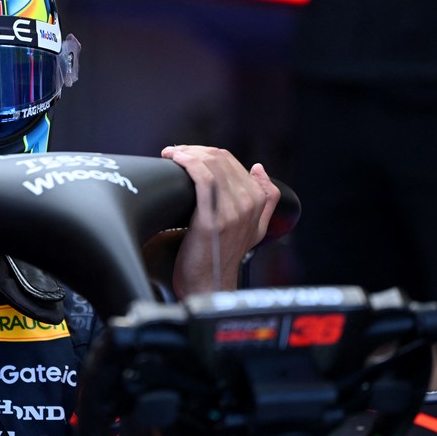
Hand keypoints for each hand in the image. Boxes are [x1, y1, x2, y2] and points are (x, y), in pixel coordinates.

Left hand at [161, 145, 279, 295]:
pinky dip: (188, 163)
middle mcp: (249, 204)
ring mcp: (232, 211)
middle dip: (194, 150)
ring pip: (211, 165)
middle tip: (175, 152)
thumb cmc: (222, 257)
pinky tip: (176, 160)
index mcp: (258, 202)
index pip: (231, 161)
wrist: (210, 285)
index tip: (187, 154)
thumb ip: (265, 199)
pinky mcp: (213, 219)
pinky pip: (203, 178)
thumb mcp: (255, 229)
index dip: (206, 152)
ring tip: (171, 155)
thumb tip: (259, 169)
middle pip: (220, 159)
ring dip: (187, 153)